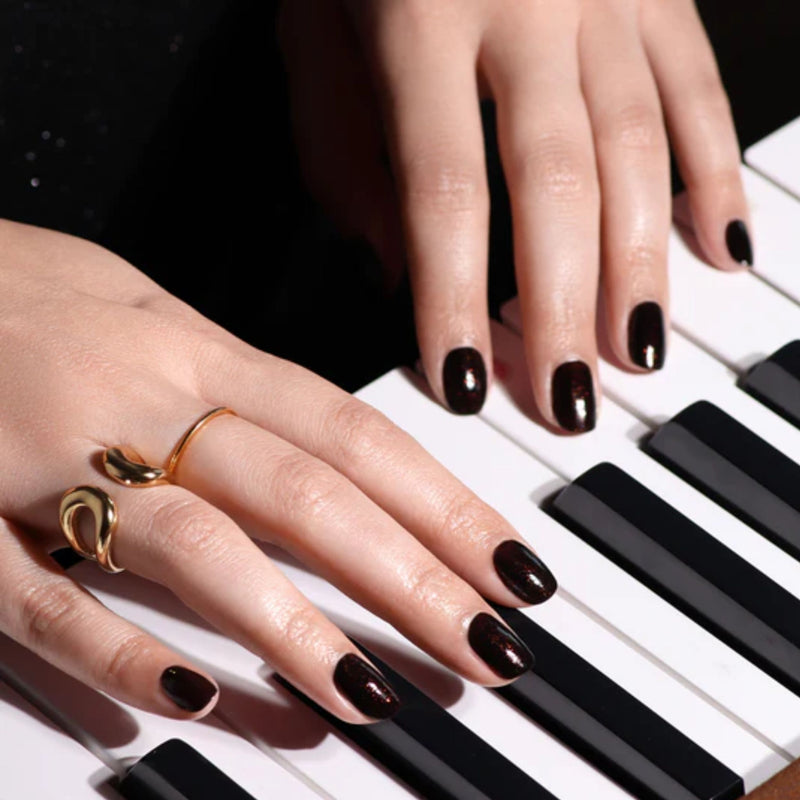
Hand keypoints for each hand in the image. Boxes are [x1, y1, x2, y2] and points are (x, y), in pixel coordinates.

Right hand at [0, 220, 555, 722]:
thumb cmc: (29, 297)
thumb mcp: (148, 311)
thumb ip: (236, 383)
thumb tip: (332, 452)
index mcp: (195, 351)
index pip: (352, 434)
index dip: (443, 503)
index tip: (510, 567)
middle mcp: (143, 402)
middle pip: (306, 495)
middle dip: (408, 578)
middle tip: (488, 647)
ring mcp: (52, 461)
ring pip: (198, 546)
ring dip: (293, 630)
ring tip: (375, 697)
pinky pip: (44, 598)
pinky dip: (118, 653)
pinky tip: (194, 704)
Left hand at [279, 0, 749, 428]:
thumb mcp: (314, 42)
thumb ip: (344, 160)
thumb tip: (398, 272)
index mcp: (421, 23)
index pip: (444, 192)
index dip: (456, 298)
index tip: (463, 382)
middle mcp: (527, 7)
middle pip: (557, 185)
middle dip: (563, 306)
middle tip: (566, 399)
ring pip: (640, 148)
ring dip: (642, 265)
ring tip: (636, 352)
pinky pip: (697, 90)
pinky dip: (714, 175)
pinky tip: (720, 248)